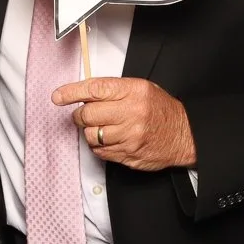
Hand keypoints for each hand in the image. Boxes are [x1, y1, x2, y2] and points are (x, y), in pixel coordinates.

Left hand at [52, 77, 196, 171]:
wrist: (184, 135)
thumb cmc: (160, 110)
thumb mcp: (141, 89)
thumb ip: (113, 91)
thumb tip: (82, 94)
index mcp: (133, 92)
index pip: (94, 89)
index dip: (71, 92)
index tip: (58, 96)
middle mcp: (131, 113)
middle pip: (87, 115)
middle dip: (80, 115)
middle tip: (85, 115)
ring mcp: (130, 136)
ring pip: (91, 135)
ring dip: (91, 132)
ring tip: (103, 128)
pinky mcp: (128, 155)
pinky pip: (100, 152)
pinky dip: (100, 146)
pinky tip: (111, 140)